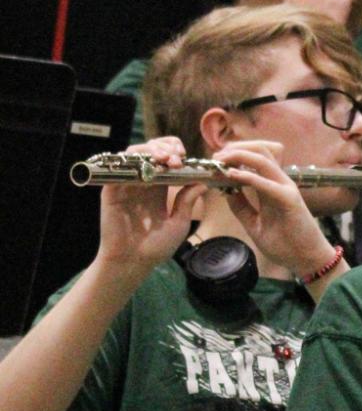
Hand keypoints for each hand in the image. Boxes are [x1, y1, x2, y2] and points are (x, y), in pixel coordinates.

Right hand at [96, 137, 207, 272]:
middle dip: (165, 148)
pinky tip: (148, 168)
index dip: (175, 152)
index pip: (165, 159)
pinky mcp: (111, 189)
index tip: (186, 158)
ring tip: (166, 158)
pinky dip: (133, 162)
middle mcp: (142, 182)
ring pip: (134, 154)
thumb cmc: (156, 247)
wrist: (133, 262)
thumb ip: (187, 202)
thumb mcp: (178, 223)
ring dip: (151, 150)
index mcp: (159, 187)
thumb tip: (202, 182)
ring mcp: (125, 184)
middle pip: (151, 151)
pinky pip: (119, 168)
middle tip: (177, 157)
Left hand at [207, 140, 330, 276]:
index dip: (234, 154)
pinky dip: (248, 176)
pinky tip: (231, 176)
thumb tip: (224, 191)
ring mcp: (286, 189)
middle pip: (259, 150)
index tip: (214, 162)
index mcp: (273, 186)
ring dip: (239, 156)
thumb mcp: (254, 223)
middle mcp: (280, 182)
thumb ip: (241, 206)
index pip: (255, 157)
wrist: (307, 261)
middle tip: (215, 158)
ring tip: (220, 162)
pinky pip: (266, 183)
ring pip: (263, 158)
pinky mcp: (290, 200)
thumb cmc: (285, 244)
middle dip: (235, 149)